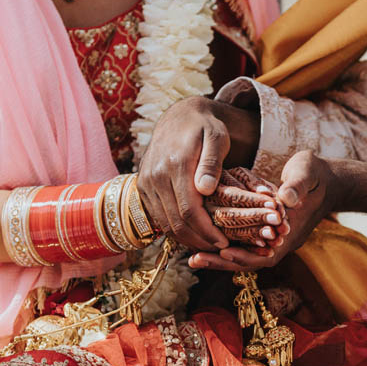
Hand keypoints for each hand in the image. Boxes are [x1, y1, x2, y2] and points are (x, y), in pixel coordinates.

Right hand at [137, 97, 259, 250]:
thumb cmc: (205, 128)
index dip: (206, 231)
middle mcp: (156, 175)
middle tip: (219, 248)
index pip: (189, 210)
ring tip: (209, 244)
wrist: (178, 117)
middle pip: (176, 222)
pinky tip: (194, 233)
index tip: (224, 242)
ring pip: (165, 223)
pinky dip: (175, 229)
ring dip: (187, 239)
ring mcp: (146, 182)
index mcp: (176, 164)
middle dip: (199, 240)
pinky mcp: (142, 187)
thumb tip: (205, 189)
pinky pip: (158, 216)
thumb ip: (212, 163)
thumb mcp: (217, 138)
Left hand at [188, 152, 340, 270]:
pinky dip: (222, 243)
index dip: (246, 256)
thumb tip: (285, 197)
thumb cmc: (315, 176)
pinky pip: (239, 243)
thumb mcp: (308, 174)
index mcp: (291, 233)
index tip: (224, 252)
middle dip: (222, 262)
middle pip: (248, 260)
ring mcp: (269, 239)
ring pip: (241, 254)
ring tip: (192, 258)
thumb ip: (297, 185)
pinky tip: (202, 242)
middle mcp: (278, 242)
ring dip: (218, 257)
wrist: (323, 181)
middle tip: (195, 260)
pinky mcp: (261, 231)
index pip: (267, 255)